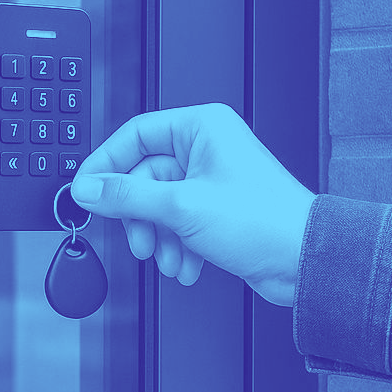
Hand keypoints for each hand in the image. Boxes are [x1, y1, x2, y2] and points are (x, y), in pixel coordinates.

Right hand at [69, 103, 314, 305]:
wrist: (304, 260)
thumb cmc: (264, 221)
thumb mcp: (180, 207)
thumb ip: (126, 197)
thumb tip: (88, 189)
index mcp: (201, 127)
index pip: (134, 135)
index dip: (106, 165)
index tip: (87, 192)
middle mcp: (207, 148)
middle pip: (145, 177)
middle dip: (140, 217)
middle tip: (138, 239)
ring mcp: (213, 179)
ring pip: (160, 205)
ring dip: (159, 238)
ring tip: (168, 259)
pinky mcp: (218, 209)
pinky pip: (179, 222)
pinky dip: (177, 246)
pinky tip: (186, 265)